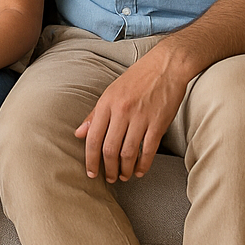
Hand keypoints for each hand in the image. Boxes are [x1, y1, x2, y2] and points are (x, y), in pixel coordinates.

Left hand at [74, 49, 188, 182]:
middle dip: (108, 168)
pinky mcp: (158, 123)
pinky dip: (143, 164)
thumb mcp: (110, 92)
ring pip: (128, 152)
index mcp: (106, 104)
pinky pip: (148, 150)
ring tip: (123, 177)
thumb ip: (94, 114)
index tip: (91, 172)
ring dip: (125, 169)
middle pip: (109, 148)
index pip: (93, 138)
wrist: (165, 66)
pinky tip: (139, 171)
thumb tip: (79, 134)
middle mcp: (122, 112)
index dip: (90, 159)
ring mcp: (141, 118)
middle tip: (109, 178)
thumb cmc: (136, 78)